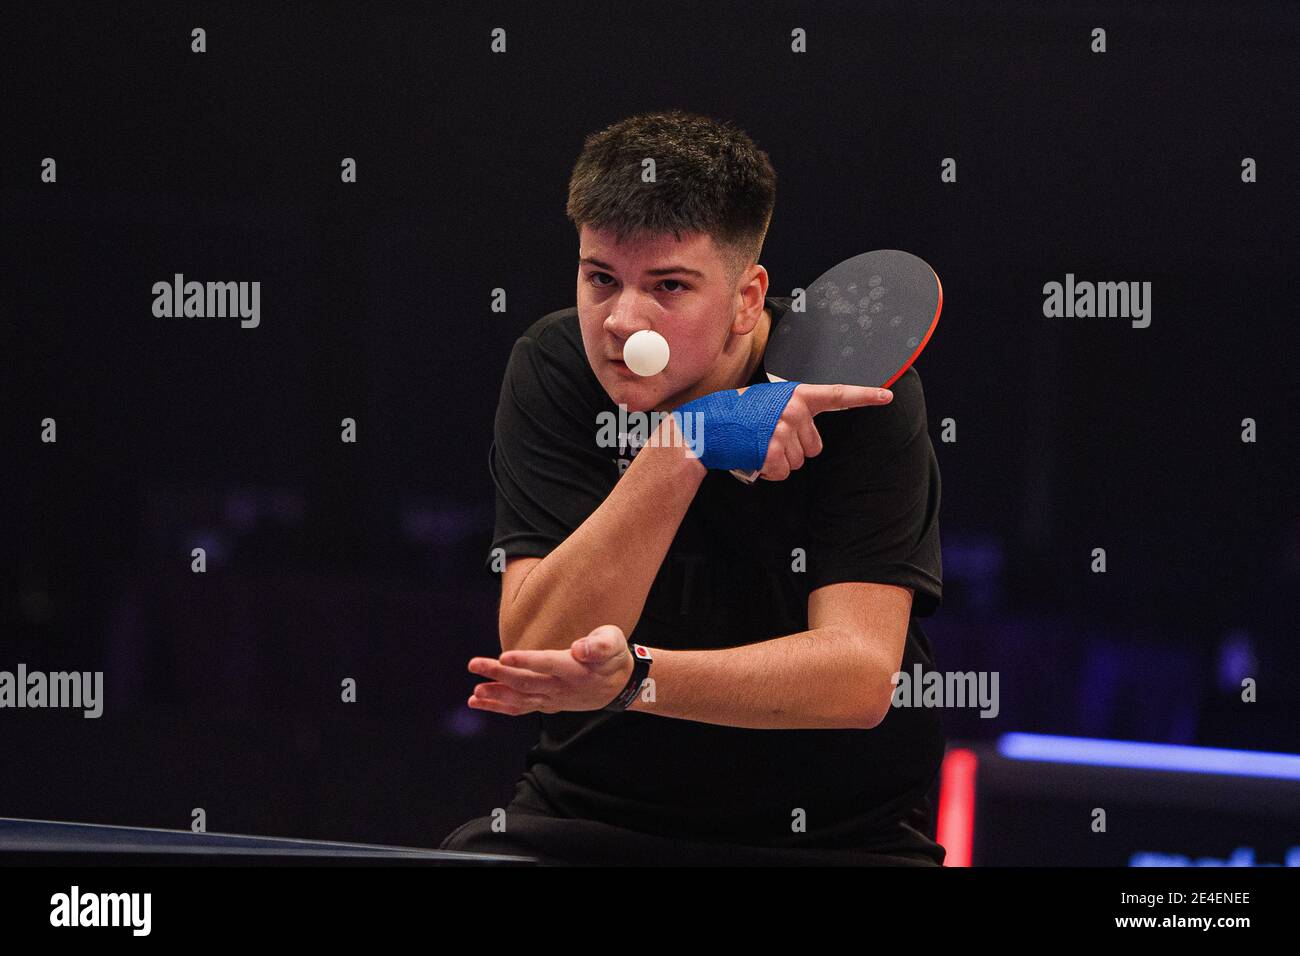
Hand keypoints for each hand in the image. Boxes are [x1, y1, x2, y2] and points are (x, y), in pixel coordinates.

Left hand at [466, 625, 633, 715]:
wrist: (620, 685)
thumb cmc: (613, 656)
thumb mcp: (613, 642)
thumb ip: (598, 645)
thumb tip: (580, 648)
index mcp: (575, 669)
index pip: (547, 664)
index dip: (526, 661)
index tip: (504, 656)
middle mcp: (562, 687)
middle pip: (526, 682)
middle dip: (498, 674)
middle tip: (474, 664)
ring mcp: (553, 699)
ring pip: (520, 699)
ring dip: (496, 695)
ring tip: (474, 693)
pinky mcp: (547, 704)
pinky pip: (520, 707)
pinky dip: (499, 706)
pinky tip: (478, 701)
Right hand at [735, 383, 891, 480]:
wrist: (705, 426)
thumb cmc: (735, 414)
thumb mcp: (768, 402)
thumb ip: (793, 411)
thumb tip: (807, 434)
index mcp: (796, 395)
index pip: (837, 394)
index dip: (865, 396)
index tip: (887, 396)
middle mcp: (794, 411)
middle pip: (814, 447)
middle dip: (794, 449)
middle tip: (768, 438)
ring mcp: (783, 431)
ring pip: (798, 462)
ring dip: (779, 461)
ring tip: (757, 445)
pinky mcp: (772, 451)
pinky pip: (782, 472)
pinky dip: (768, 472)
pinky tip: (753, 457)